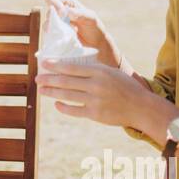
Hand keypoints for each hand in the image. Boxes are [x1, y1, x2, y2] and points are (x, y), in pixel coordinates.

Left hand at [36, 61, 162, 128]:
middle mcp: (96, 85)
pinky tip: (56, 103)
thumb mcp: (111, 72)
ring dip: (51, 92)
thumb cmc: (126, 87)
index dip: (55, 65)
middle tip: (37, 78)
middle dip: (48, 79)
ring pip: (67, 95)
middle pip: (66, 81)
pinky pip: (74, 110)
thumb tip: (71, 67)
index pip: (72, 67)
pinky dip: (63, 107)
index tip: (44, 63)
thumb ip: (94, 70)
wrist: (141, 107)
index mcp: (100, 72)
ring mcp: (95, 100)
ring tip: (41, 90)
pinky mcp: (95, 114)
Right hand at [43, 0, 116, 65]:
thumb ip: (79, 13)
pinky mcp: (57, 34)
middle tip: (64, 24)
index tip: (62, 13)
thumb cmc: (95, 27)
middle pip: (48, 10)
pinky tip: (62, 37)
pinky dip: (54, 35)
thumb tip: (65, 11)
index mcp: (68, 3)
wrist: (96, 44)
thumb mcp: (91, 18)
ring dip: (54, 28)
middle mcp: (61, 12)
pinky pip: (49, 34)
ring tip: (65, 32)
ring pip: (46, 23)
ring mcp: (58, 24)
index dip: (54, 4)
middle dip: (53, 17)